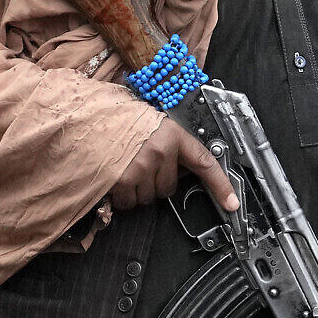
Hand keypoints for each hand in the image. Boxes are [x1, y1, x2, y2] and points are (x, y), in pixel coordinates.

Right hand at [108, 118, 239, 213]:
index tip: (231, 204)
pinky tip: (114, 179)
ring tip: (124, 169)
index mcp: (172, 134)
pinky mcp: (122, 179)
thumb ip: (167, 145)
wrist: (86, 114)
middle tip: (138, 166)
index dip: (221, 186)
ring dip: (136, 190)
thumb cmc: (115, 118)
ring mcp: (141, 166)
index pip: (204, 162)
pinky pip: (128, 202)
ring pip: (147, 198)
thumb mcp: (149, 123)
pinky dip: (120, 196)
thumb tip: (179, 170)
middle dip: (154, 183)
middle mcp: (160, 151)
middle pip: (168, 188)